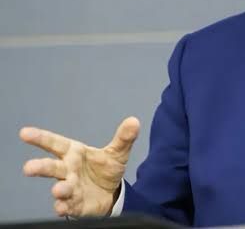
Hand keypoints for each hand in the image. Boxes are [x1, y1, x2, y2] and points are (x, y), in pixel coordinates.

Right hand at [20, 117, 139, 216]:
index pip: (55, 144)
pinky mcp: (76, 204)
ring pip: (61, 188)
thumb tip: (134, 121)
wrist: (111, 192)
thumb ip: (123, 138)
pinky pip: (68, 206)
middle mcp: (68, 170)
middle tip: (29, 167)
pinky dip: (64, 207)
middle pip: (52, 167)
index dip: (40, 138)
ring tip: (58, 190)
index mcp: (74, 153)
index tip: (25, 133)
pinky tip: (62, 207)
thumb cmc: (105, 168)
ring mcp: (71, 188)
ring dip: (59, 189)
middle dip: (40, 167)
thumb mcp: (117, 152)